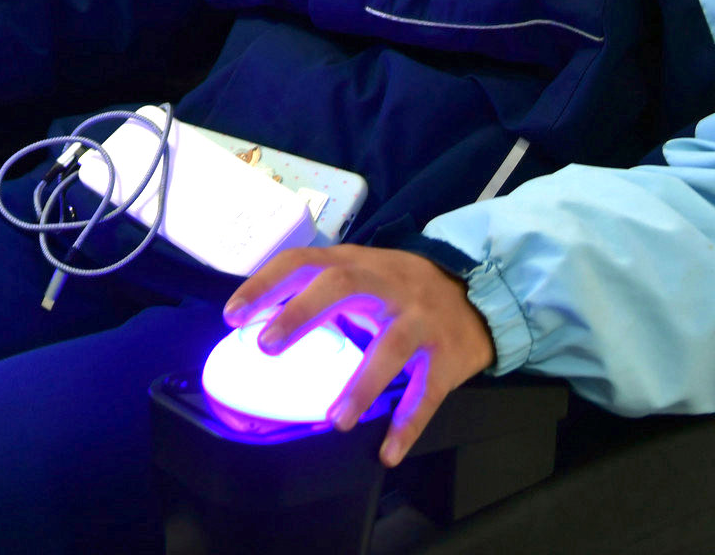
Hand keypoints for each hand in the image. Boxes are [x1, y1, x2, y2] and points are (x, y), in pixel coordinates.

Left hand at [223, 246, 494, 465]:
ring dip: (362, 386)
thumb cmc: (404, 289)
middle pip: (342, 286)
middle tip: (267, 346)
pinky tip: (387, 453)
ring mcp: (420, 320)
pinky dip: (408, 425)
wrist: (481, 293)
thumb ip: (321, 287)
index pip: (304, 261)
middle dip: (302, 313)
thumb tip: (260, 317)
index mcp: (358, 264)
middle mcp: (388, 284)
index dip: (266, 284)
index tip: (232, 315)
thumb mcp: (365, 272)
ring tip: (334, 420)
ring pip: (391, 348)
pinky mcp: (448, 357)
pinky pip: (427, 394)